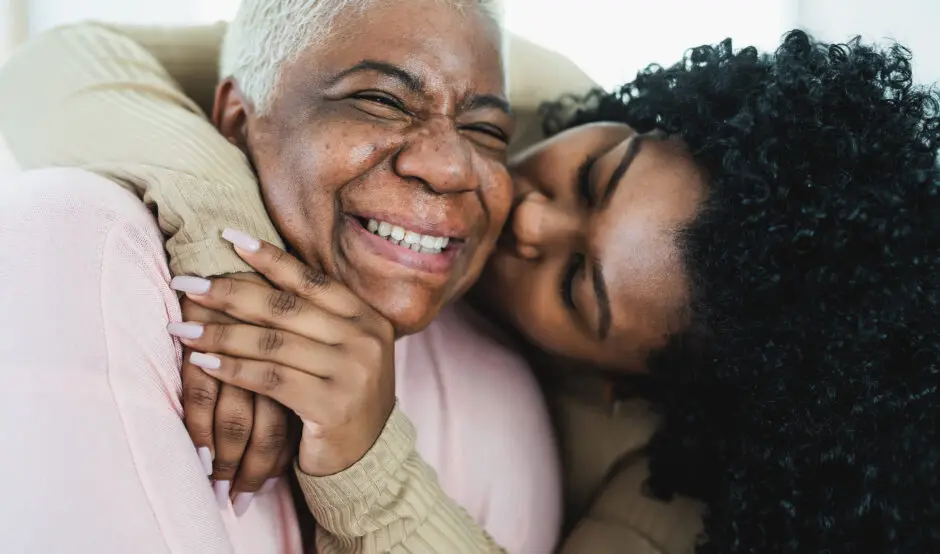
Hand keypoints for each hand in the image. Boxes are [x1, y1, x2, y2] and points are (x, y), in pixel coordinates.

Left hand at [169, 230, 395, 476]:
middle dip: (230, 292)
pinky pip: (271, 380)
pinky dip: (233, 369)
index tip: (229, 238)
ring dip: (220, 334)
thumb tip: (253, 274)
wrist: (366, 459)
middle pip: (286, 307)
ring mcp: (352, 373)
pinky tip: (203, 362)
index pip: (311, 281)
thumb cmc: (339, 398)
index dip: (269, 258)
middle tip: (187, 283)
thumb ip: (313, 319)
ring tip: (181, 327)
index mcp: (367, 318)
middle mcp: (364, 340)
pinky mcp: (332, 407)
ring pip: (273, 343)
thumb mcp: (339, 351)